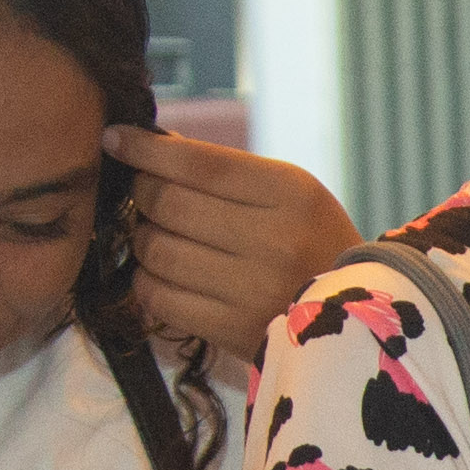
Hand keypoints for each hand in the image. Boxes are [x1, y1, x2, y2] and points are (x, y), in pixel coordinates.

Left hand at [106, 125, 359, 361]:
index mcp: (293, 195)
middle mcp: (275, 241)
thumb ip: (224, 170)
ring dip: (143, 237)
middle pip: (169, 204)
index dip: (146, 149)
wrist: (356, 319)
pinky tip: (162, 272)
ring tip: (160, 234)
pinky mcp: (233, 331)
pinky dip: (147, 279)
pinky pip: (158, 296)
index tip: (114, 138)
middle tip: (143, 193)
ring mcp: (253, 291)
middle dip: (142, 193)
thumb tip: (150, 146)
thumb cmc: (312, 243)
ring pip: (156, 249)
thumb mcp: (289, 193)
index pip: (200, 164)